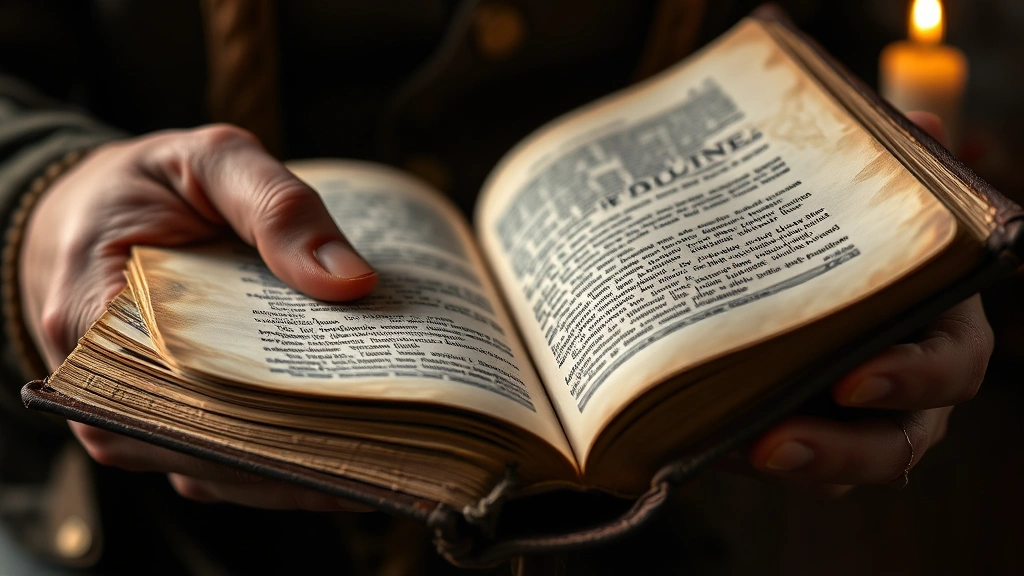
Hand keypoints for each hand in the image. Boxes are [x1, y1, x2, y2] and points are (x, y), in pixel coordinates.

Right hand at [21, 124, 375, 509]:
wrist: (108, 209)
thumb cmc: (155, 185)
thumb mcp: (213, 161)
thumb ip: (277, 207)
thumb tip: (351, 280)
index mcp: (91, 315)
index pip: (169, 388)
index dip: (253, 412)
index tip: (338, 413)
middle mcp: (101, 387)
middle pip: (200, 440)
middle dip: (291, 445)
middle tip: (385, 438)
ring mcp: (138, 416)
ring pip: (217, 469)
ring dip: (294, 467)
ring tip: (385, 454)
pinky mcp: (172, 424)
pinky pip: (224, 465)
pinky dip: (282, 464)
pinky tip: (350, 454)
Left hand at [747, 112, 990, 494]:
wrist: (796, 268)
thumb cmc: (849, 239)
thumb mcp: (864, 205)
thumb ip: (890, 174)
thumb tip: (922, 126)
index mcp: (936, 328)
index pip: (948, 365)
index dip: (912, 377)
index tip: (853, 377)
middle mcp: (906, 391)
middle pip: (896, 443)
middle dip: (842, 450)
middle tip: (775, 443)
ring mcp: (855, 425)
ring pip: (842, 472)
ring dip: (793, 467)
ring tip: (739, 452)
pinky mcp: (805, 441)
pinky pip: (786, 468)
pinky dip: (750, 459)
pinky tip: (705, 443)